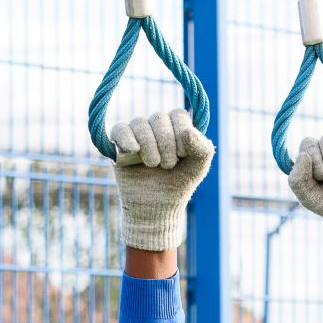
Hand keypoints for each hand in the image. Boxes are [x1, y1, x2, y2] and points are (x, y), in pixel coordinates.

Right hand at [111, 109, 214, 252]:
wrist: (156, 207)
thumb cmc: (178, 184)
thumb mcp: (198, 167)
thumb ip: (202, 148)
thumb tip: (188, 130)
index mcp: (176, 127)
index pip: (178, 115)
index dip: (181, 133)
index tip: (183, 155)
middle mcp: (156, 127)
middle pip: (158, 118)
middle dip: (166, 143)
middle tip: (168, 166)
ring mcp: (137, 135)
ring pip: (139, 123)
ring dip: (148, 145)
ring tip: (153, 165)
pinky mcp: (119, 145)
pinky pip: (119, 129)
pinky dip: (126, 138)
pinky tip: (134, 150)